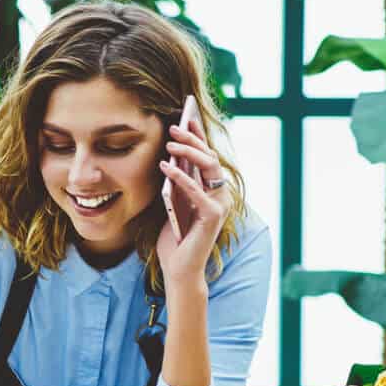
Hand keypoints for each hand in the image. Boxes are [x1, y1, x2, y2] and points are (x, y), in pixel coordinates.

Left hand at [156, 121, 229, 287]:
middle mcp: (220, 195)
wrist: (179, 269)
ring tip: (169, 141)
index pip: (207, 156)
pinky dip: (180, 176)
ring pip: (208, 168)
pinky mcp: (213, 216)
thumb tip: (168, 154)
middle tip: (174, 125)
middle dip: (192, 138)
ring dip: (188, 151)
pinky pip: (196, 190)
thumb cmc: (175, 238)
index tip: (187, 115)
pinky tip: (165, 166)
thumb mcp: (172, 202)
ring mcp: (219, 205)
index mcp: (211, 190)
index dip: (198, 135)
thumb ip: (175, 182)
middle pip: (209, 157)